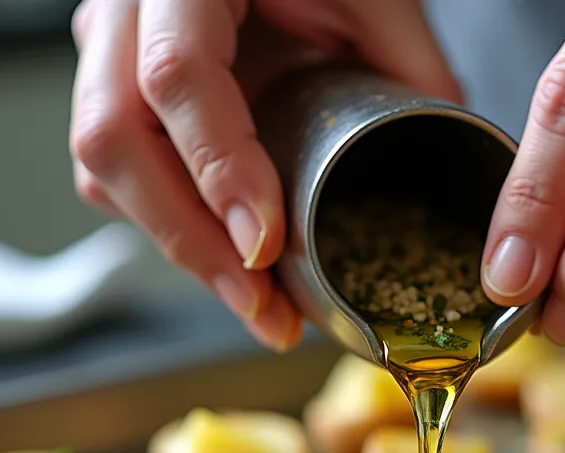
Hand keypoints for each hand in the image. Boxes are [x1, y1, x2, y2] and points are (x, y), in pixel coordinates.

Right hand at [69, 0, 459, 349]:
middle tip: (263, 307)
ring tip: (259, 310)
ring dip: (182, 253)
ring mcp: (109, 54)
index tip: (265, 245)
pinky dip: (172, 235)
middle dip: (191, 242)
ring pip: (104, 171)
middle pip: (115, 140)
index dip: (217, 167)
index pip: (177, 74)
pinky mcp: (117, 97)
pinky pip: (115, 180)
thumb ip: (411, 64)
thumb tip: (460, 159)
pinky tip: (228, 273)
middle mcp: (126, 12)